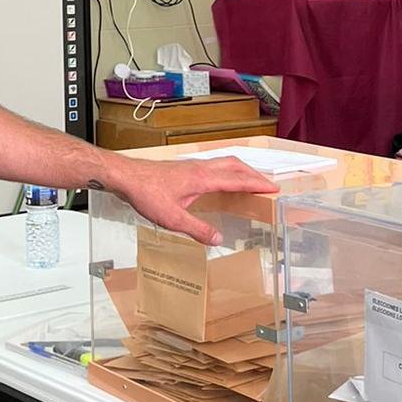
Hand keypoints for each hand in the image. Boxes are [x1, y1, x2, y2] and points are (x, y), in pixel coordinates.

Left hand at [107, 154, 276, 245]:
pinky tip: (221, 180)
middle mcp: (200, 168)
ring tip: (250, 180)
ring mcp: (192, 166)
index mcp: (202, 178)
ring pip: (224, 162)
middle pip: (235, 165)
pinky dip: (227, 170)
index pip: (237, 179)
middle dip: (254, 174)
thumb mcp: (173, 219)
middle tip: (268, 185)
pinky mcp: (184, 168)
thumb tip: (219, 239)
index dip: (257, 184)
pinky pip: (214, 165)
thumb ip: (197, 229)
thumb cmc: (147, 194)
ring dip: (241, 170)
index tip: (274, 188)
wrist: (127, 177)